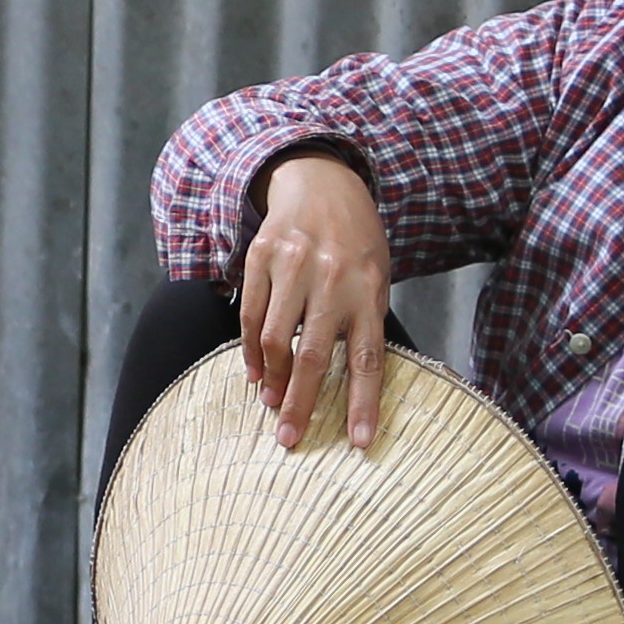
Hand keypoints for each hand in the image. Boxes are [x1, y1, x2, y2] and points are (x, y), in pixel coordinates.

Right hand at [235, 151, 394, 451]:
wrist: (321, 180)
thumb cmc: (354, 240)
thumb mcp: (374, 276)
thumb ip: (361, 321)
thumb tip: (345, 383)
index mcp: (368, 289)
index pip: (367, 358)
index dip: (362, 404)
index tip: (359, 442)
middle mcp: (332, 278)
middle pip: (313, 356)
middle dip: (298, 404)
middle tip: (287, 439)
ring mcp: (294, 265)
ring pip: (275, 339)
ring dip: (270, 378)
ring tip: (270, 402)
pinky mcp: (262, 256)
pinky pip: (250, 314)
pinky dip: (250, 348)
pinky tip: (253, 370)